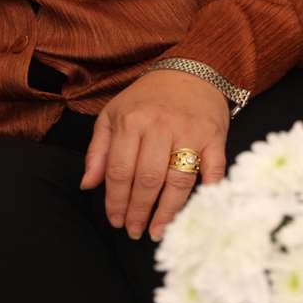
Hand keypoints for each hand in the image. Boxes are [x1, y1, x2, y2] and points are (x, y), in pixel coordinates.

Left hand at [80, 67, 229, 241]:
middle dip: (138, 211)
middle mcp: (160, 126)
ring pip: (177, 180)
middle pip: (147, 179)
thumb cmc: (148, 98)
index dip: (115, 200)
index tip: (115, 220)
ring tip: (156, 231)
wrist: (192, 71)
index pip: (119, 170)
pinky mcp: (214, 137)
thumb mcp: (113, 115)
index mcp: (131, 121)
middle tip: (133, 230)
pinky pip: (213, 170)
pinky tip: (195, 212)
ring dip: (167, 211)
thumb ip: (98, 150)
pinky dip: (207, 192)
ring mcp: (189, 132)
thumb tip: (87, 184)